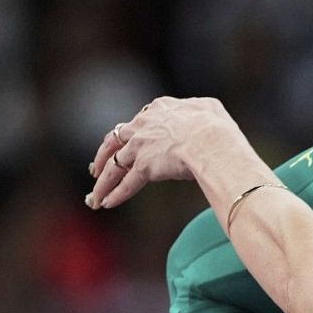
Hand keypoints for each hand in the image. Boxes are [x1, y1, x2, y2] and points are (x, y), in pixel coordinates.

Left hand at [85, 96, 237, 209]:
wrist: (212, 141)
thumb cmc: (217, 128)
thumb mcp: (210, 109)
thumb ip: (201, 110)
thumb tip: (204, 116)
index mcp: (160, 109)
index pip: (140, 122)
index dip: (133, 133)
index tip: (130, 142)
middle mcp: (144, 124)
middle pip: (115, 140)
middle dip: (104, 155)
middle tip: (97, 167)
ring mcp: (141, 146)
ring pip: (114, 165)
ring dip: (103, 181)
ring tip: (95, 195)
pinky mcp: (143, 167)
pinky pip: (126, 183)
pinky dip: (115, 194)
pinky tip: (106, 203)